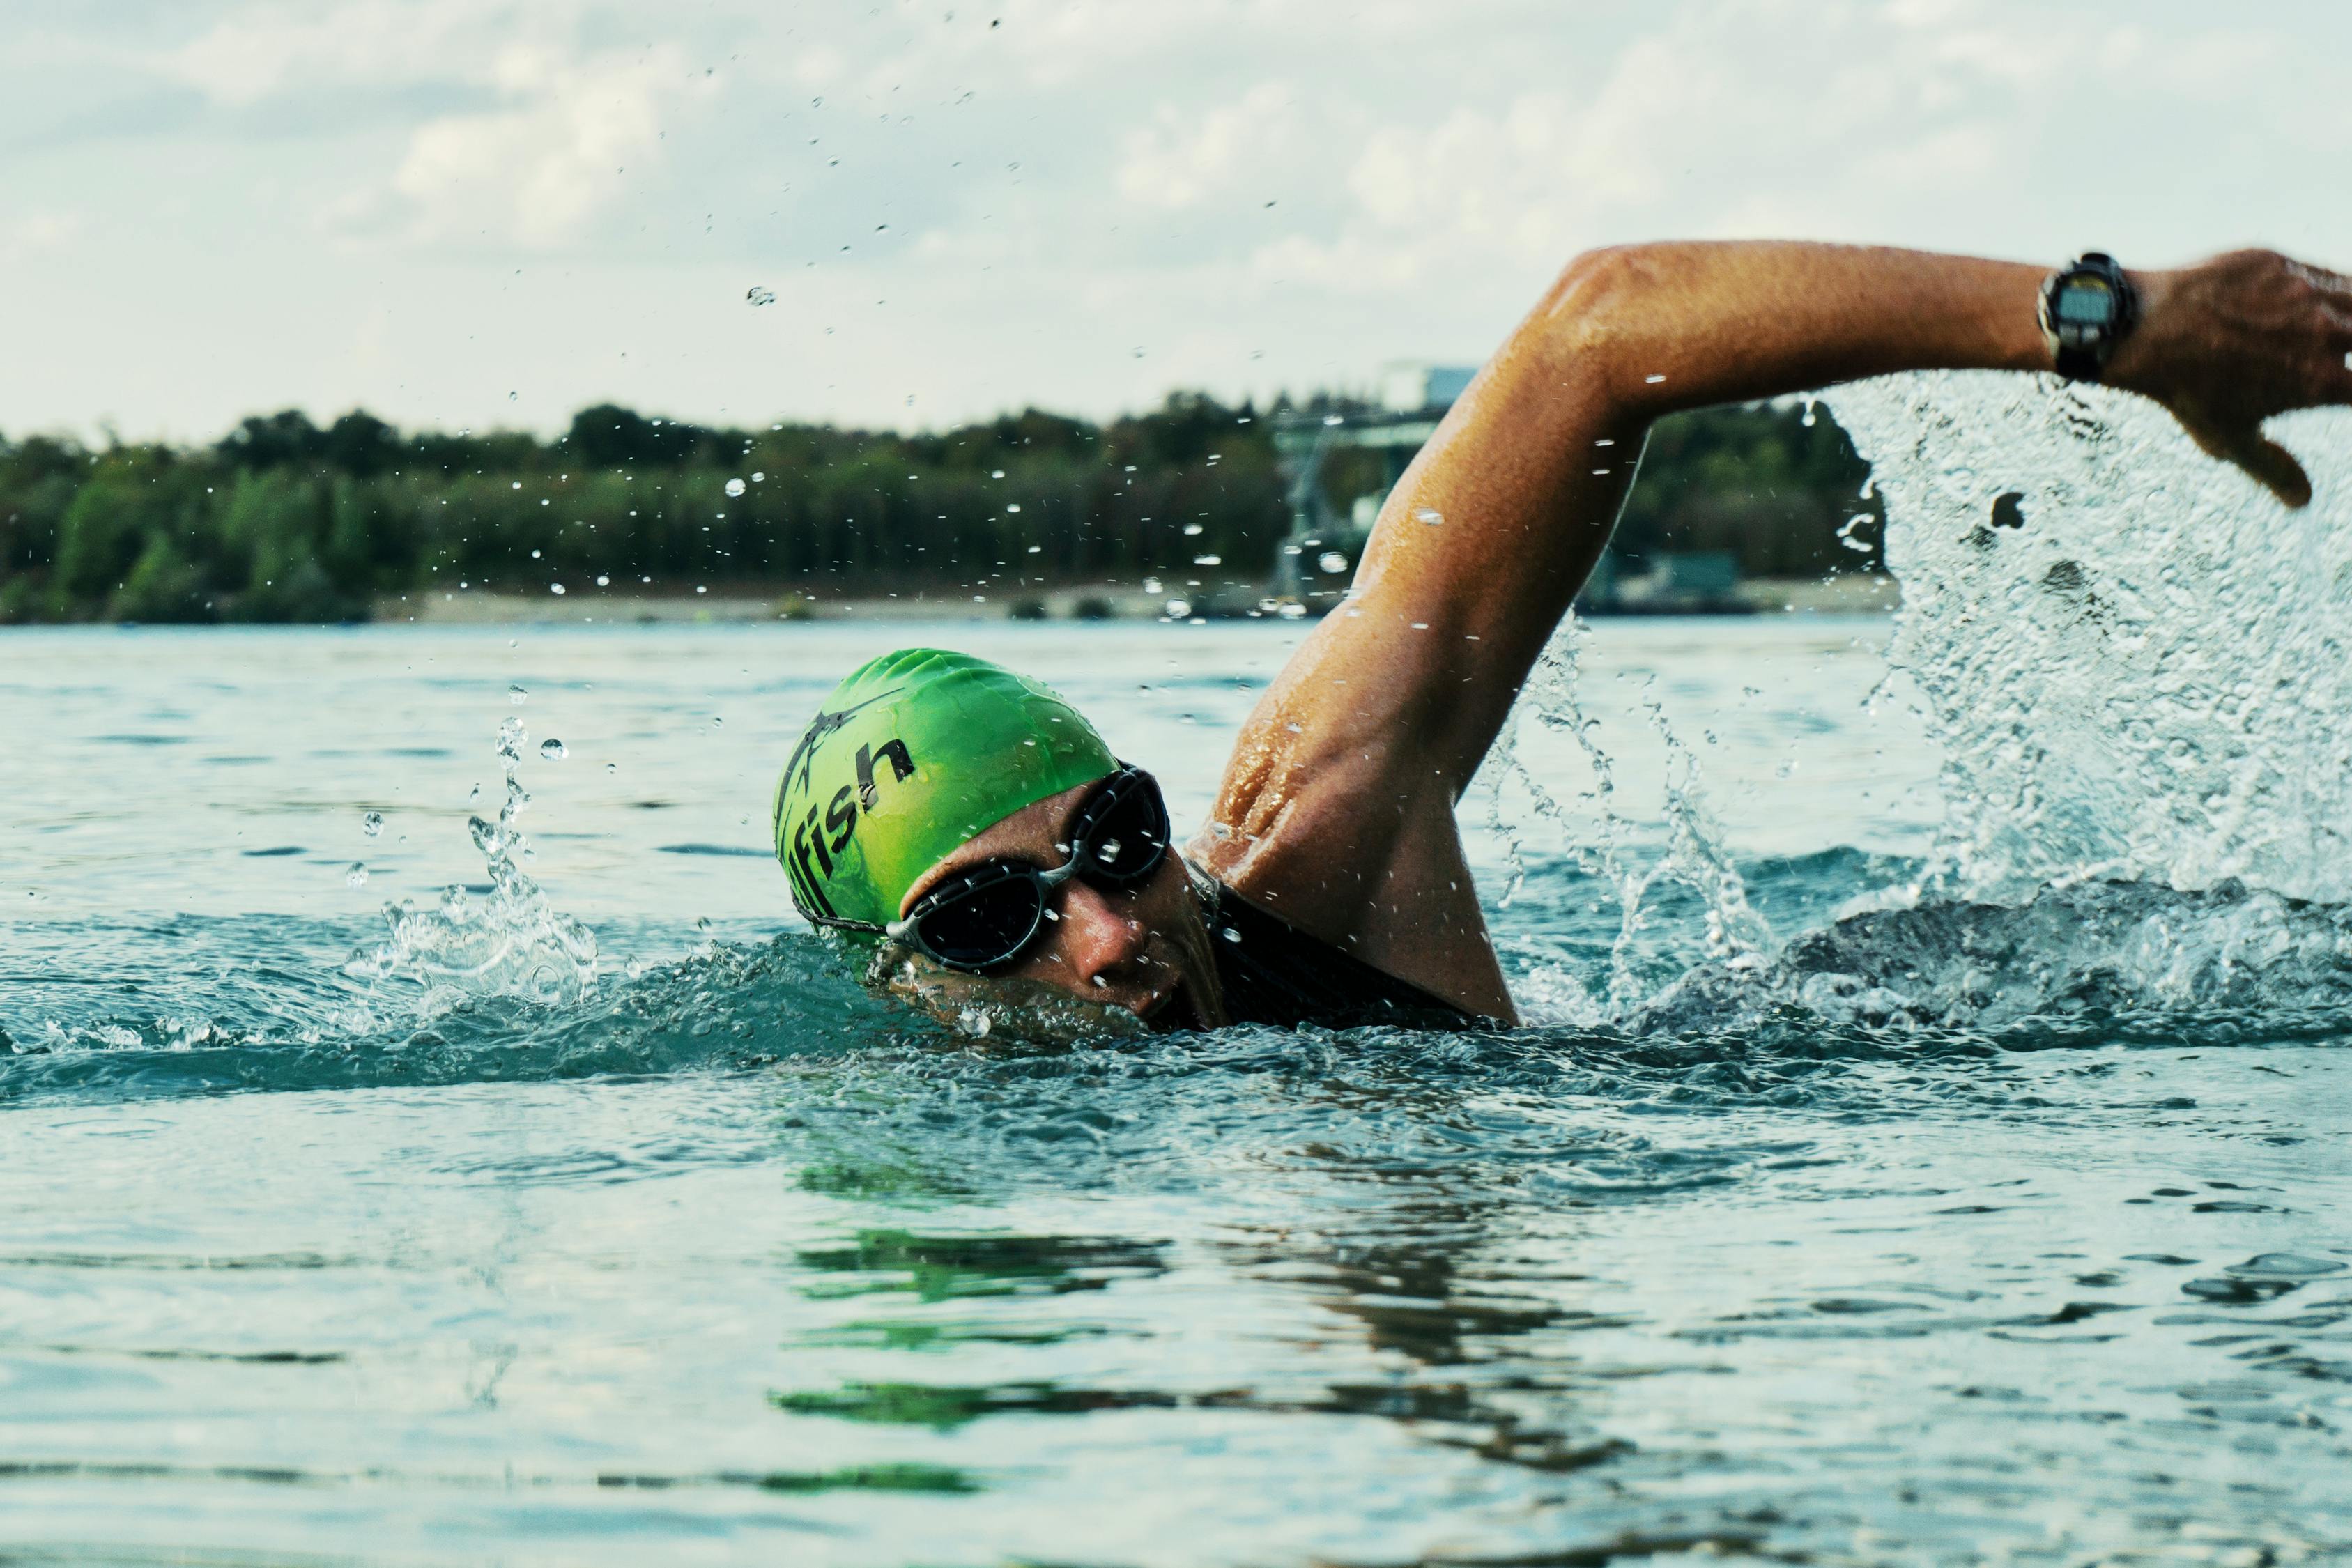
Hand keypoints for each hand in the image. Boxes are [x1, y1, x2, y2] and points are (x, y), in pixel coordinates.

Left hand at [2111, 249, 2351, 507]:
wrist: (2142, 330)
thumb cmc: (2185, 390)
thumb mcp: (2229, 438)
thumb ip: (2273, 468)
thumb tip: (2303, 500)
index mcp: (2321, 382)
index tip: (2345, 394)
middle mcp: (2325, 333)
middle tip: (2341, 363)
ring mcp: (2307, 293)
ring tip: (2340, 333)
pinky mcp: (2283, 263)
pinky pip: (2326, 273)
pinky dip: (2335, 289)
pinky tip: (2327, 302)